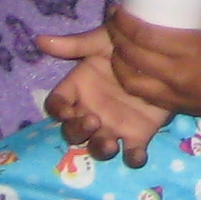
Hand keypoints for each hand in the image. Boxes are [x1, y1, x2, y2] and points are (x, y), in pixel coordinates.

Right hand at [35, 26, 173, 163]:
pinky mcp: (138, 135)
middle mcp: (91, 111)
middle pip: (72, 132)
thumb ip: (73, 45)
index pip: (57, 105)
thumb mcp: (101, 41)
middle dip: (78, 131)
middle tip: (92, 121)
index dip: (57, 110)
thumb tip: (39, 39)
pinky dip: (133, 159)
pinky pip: (131, 155)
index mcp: (78, 89)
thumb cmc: (126, 44)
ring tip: (109, 144)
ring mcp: (113, 126)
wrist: (161, 51)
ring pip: (98, 147)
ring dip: (99, 150)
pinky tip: (137, 154)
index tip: (66, 111)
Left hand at [105, 0, 200, 115]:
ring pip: (132, 83)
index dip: (124, 22)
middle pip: (132, 58)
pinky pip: (145, 96)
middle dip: (116, 39)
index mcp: (191, 49)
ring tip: (117, 48)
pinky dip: (132, 82)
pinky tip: (131, 69)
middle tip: (113, 23)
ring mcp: (176, 96)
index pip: (144, 36)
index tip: (117, 10)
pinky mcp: (178, 108)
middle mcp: (177, 75)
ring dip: (118, 64)